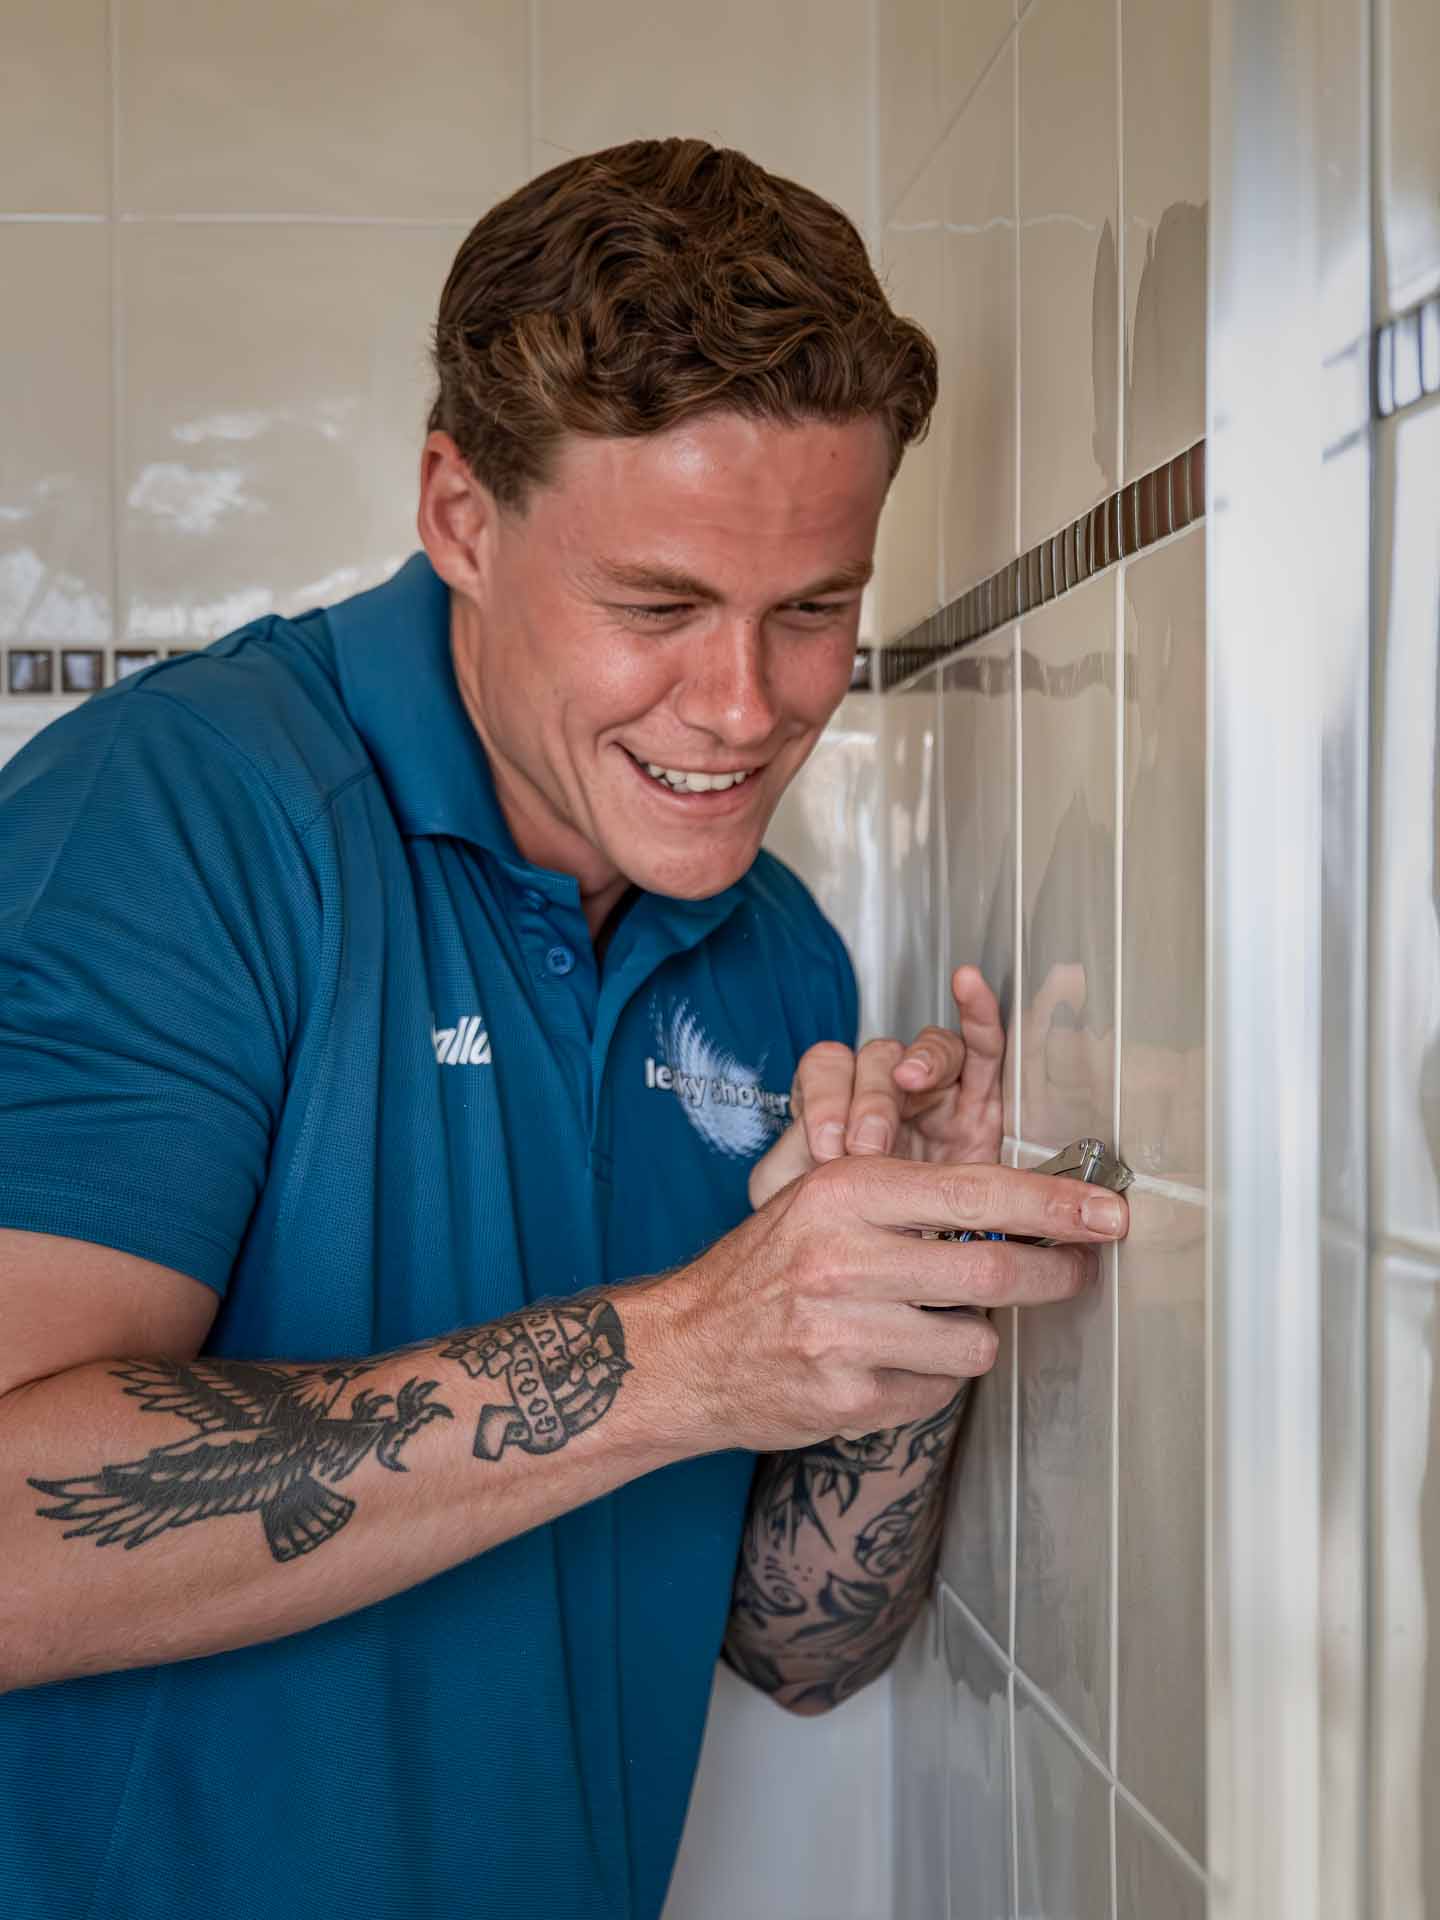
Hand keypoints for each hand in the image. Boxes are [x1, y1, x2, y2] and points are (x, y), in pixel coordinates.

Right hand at [661, 1152, 1127, 1452]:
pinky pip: (940, 1390)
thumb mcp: (822, 1202)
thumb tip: (1026, 1208)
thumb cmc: (766, 1269)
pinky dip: (934, 1377)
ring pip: (977, 1342)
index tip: (1109, 1212)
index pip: (978, 1191)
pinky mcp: (849, 1397)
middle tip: (1076, 1271)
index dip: (1057, 1203)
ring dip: (977, 1336)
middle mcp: (843, 1258)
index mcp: (846, 1193)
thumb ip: (910, 1199)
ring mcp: (845, 1333)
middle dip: (1056, 1274)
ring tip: (936, 1322)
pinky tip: (891, 1361)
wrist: (685, 1351)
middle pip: (995, 1270)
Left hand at [748, 965, 1005, 1209]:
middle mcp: (886, 1091)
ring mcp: (936, 1096)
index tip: (827, 1145)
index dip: (825, 1096)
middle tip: (868, 1145)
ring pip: (930, 1049)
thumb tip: (811, 1150)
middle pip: (877, 1058)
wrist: (883, 1272)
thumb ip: (788, 1166)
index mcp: (837, 1102)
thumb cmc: (839, 1231)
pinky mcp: (980, 1111)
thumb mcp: (793, 1199)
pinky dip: (980, 1014)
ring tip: (911, 1081)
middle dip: (870, 1098)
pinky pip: (985, 1051)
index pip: (826, 1066)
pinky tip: (969, 988)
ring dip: (921, 1060)